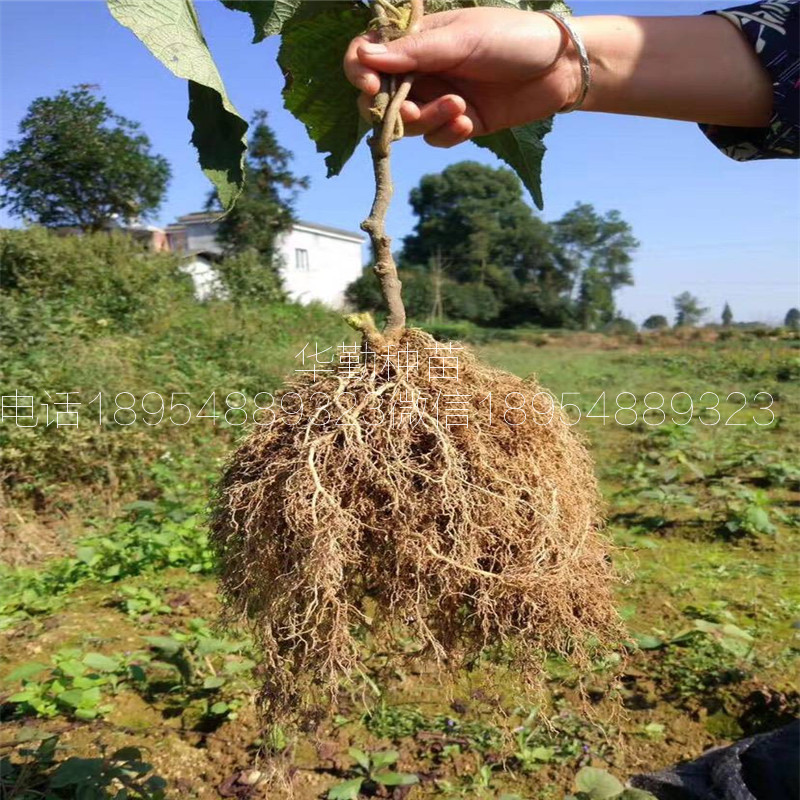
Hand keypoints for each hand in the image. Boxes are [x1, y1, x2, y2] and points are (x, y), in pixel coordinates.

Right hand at [343, 7, 581, 147]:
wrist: (559, 68)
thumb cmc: (512, 38)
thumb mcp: (461, 38)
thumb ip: (414, 52)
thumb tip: (364, 57)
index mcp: (418, 40)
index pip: (370, 55)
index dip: (361, 72)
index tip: (372, 87)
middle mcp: (424, 71)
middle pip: (382, 99)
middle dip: (393, 109)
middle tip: (411, 111)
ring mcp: (439, 98)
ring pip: (409, 124)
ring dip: (429, 120)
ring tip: (459, 108)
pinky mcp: (459, 124)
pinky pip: (435, 139)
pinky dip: (448, 134)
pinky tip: (469, 122)